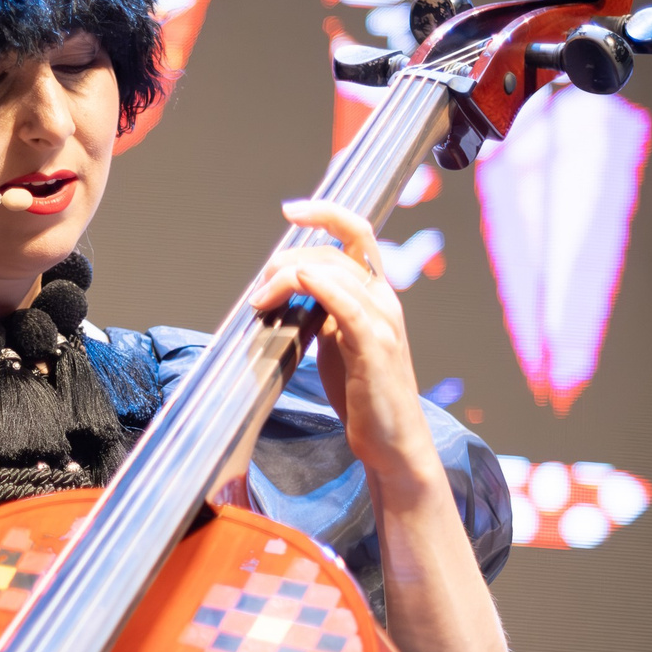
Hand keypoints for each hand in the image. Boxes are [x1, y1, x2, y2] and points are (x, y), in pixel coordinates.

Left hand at [249, 199, 440, 504]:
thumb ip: (323, 308)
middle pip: (334, 250)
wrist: (391, 441)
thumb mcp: (337, 338)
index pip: (357, 233)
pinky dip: (320, 285)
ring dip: (288, 276)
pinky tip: (296, 282)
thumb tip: (286, 286)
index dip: (327, 212)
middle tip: (259, 287)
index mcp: (377, 293)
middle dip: (288, 258)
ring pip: (334, 271)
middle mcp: (384, 299)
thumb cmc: (362, 393)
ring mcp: (383, 321)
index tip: (291, 210)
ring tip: (261, 299)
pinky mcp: (376, 347)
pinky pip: (347, 304)